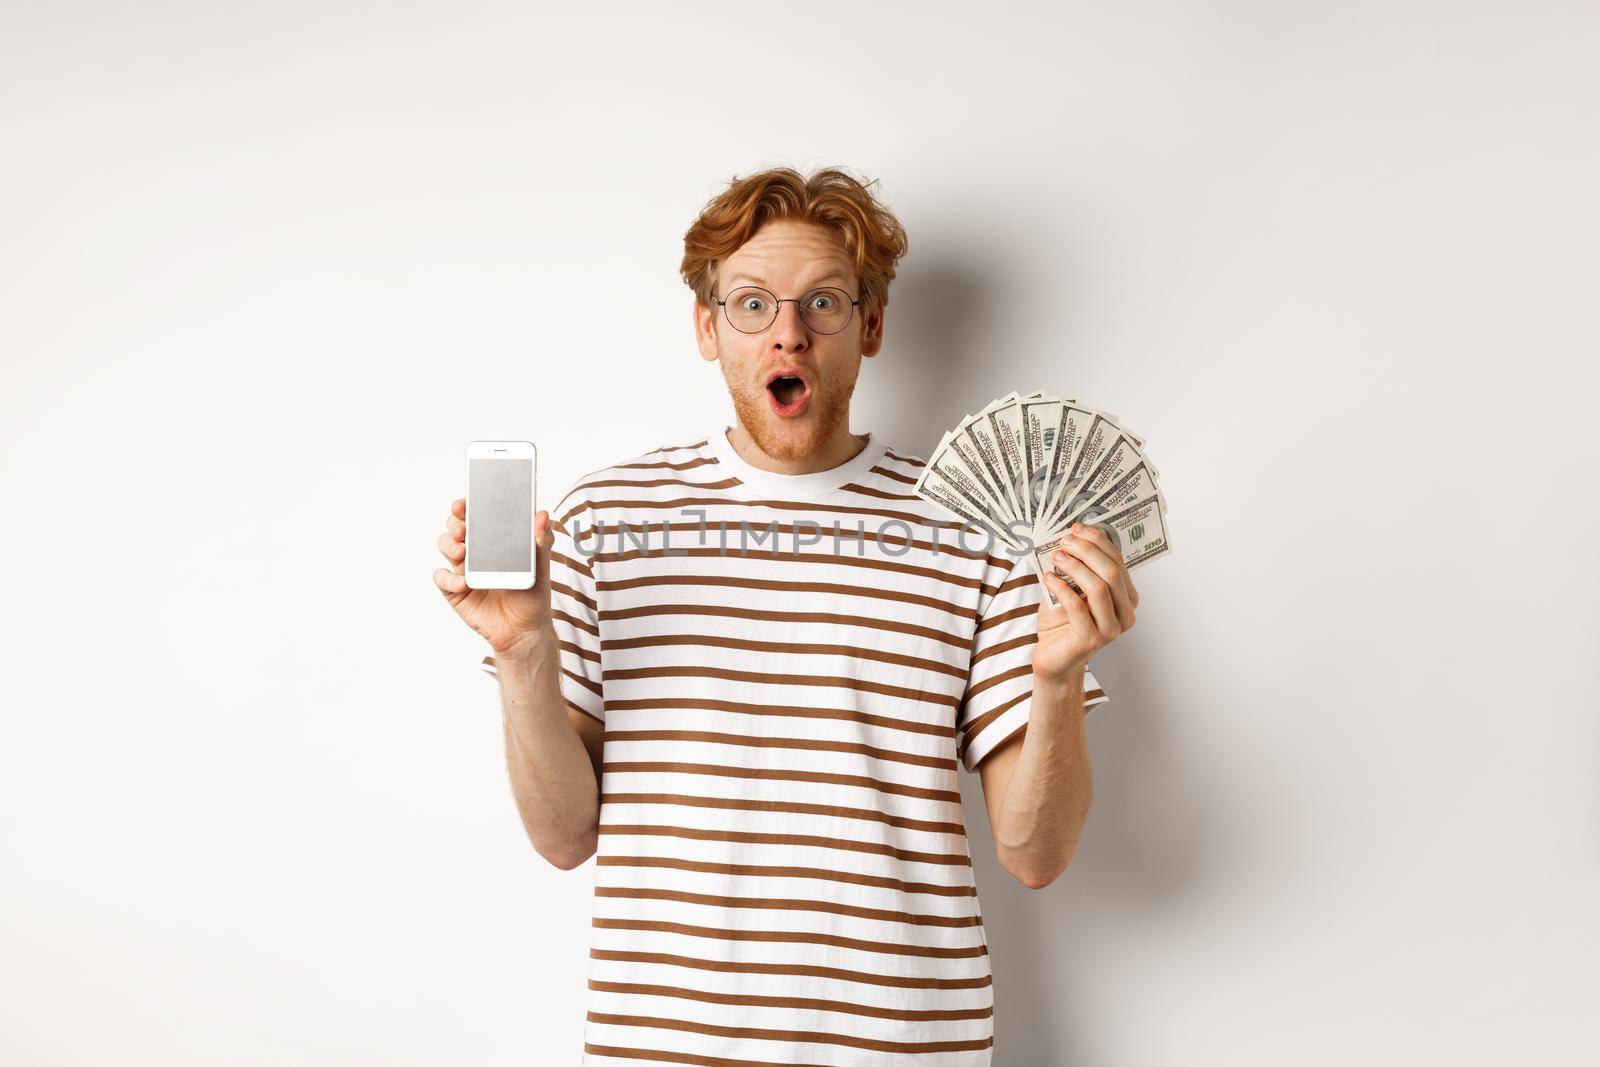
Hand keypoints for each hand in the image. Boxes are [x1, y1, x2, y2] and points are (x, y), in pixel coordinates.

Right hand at [433, 497, 558, 657]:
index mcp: (494, 542)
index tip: (466, 501)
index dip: (468, 506)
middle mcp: (476, 552)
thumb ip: (541, 542)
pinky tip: (464, 582)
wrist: (525, 631)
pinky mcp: (455, 592)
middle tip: (464, 526)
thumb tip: (543, 515)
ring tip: (463, 550)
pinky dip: (448, 578)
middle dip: (455, 522)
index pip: (477, 517)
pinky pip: (442, 579)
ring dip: (450, 544)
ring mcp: (463, 571)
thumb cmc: (532, 596)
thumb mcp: (540, 568)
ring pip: (446, 546)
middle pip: (456, 528)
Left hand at [1033, 522, 1140, 686]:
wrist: (1053, 659)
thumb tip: (1067, 538)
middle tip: (1064, 541)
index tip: (1076, 528)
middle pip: (1112, 572)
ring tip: (1056, 557)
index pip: (1118, 561)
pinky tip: (1048, 578)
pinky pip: (1078, 606)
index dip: (1098, 541)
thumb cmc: (1063, 623)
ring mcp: (1111, 629)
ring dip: (1075, 566)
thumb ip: (1076, 568)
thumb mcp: (1071, 589)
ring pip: (1099, 587)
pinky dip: (1062, 588)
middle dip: (1087, 551)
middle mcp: (1125, 614)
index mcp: (1126, 598)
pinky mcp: (1091, 640)